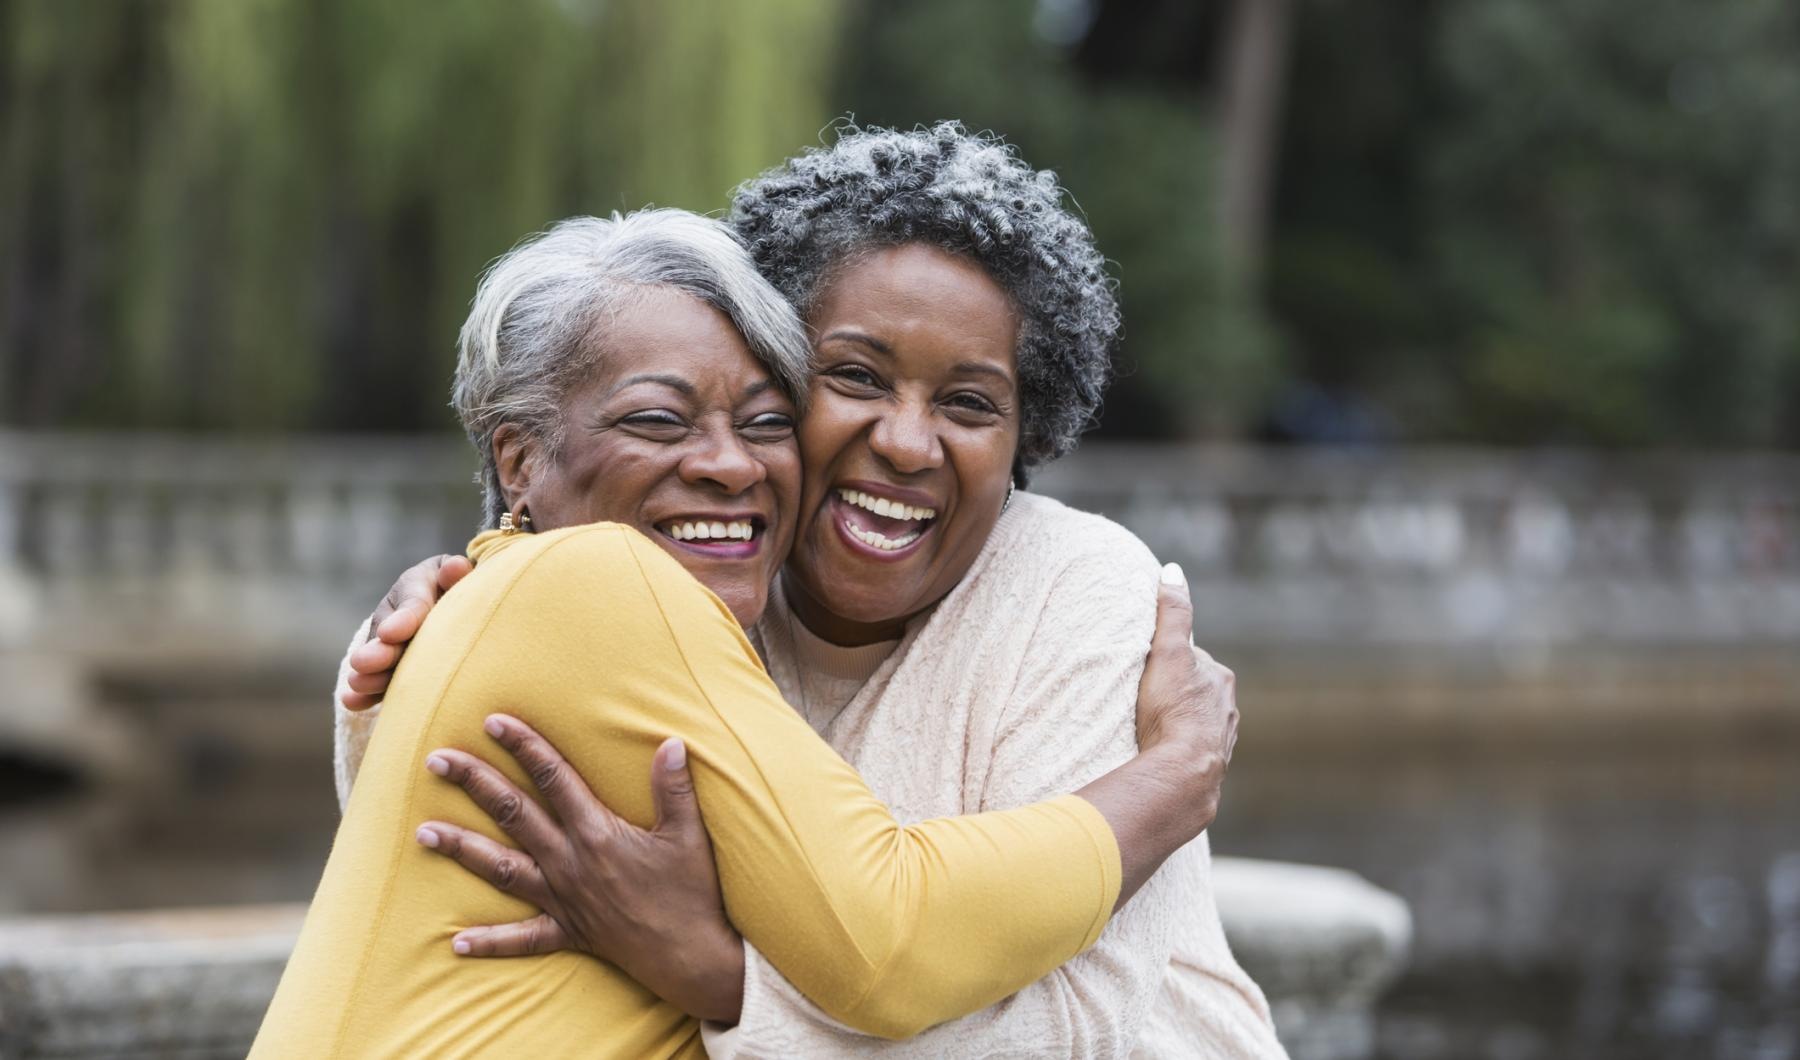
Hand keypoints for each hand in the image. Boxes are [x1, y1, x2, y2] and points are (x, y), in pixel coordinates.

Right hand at [339, 553, 471, 710]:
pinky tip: (353, 701)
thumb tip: (456, 568)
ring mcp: (388, 641)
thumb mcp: (460, 574)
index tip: (391, 634)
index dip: (404, 620)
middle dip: (379, 651)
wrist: (451, 597)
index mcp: (418, 584)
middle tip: (365, 663)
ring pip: (379, 659)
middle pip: (389, 635)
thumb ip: (458, 573)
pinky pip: (378, 678)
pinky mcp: (389, 666)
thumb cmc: (462, 584)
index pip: (413, 603)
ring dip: (370, 674)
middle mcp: (396, 612)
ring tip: (359, 684)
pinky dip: (365, 692)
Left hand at [415, 715, 744, 1023]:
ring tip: (422, 833)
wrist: (691, 957)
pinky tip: (456, 942)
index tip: (493, 721)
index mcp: (597, 833)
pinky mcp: (568, 932)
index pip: (554, 778)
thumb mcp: (688, 835)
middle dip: (474, 783)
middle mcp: (570, 863)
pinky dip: (490, 942)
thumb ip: (675, 787)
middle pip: (513, 814)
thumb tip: (671, 741)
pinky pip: (522, 940)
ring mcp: (563, 899)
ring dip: (461, 850)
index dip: (524, 746)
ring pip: (500, 869)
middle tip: (436, 759)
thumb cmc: (692, 892)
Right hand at [1133, 562, 1237, 823]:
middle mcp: (1228, 709)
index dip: (1168, 661)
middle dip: (1176, 693)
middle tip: (1145, 699)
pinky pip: (1195, 751)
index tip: (1147, 668)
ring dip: (1180, 723)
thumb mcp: (1168, 652)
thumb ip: (1172, 612)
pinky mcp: (1212, 767)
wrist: (1183, 771)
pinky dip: (1182, 749)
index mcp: (1221, 680)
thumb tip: (1173, 570)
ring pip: (1199, 722)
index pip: (1193, 660)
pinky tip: (1164, 754)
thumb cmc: (1172, 709)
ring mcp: (1222, 740)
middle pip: (1197, 692)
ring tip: (1152, 729)